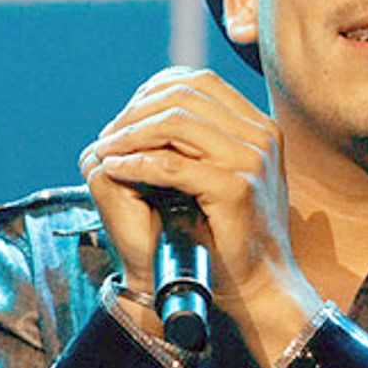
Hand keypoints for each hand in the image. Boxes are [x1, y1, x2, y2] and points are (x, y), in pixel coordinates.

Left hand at [78, 67, 320, 364]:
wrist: (257, 285)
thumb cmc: (231, 235)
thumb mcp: (221, 174)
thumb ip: (200, 140)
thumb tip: (150, 107)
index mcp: (259, 127)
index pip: (199, 82)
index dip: (154, 92)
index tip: (125, 118)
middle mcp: (260, 136)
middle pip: (184, 95)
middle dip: (136, 112)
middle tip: (108, 136)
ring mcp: (251, 161)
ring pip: (176, 123)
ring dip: (130, 134)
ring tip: (107, 150)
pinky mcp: (236, 189)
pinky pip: (172, 165)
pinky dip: (136, 163)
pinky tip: (117, 169)